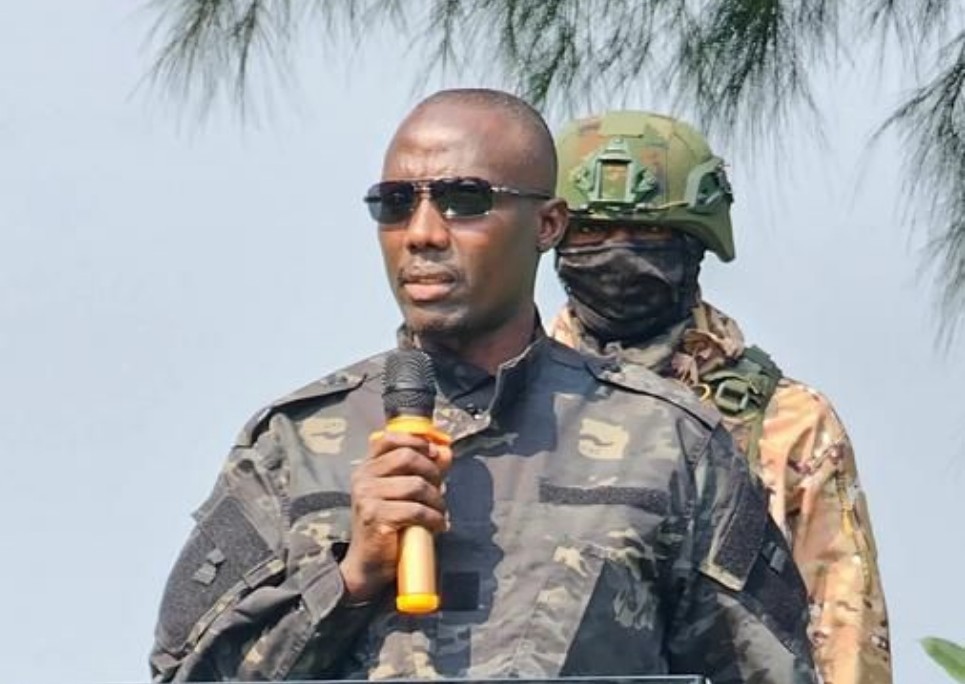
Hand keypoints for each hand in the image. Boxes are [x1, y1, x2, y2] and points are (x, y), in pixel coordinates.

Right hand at [339, 431, 451, 601]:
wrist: (368, 565)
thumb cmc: (388, 527)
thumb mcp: (402, 494)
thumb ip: (422, 470)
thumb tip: (446, 451)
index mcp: (367, 468)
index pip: (389, 438)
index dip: (416, 441)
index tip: (435, 452)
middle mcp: (363, 478)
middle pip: (407, 457)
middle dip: (432, 472)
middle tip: (440, 489)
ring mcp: (367, 497)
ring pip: (416, 485)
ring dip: (436, 500)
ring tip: (439, 513)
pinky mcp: (376, 517)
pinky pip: (416, 510)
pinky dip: (434, 518)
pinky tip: (437, 526)